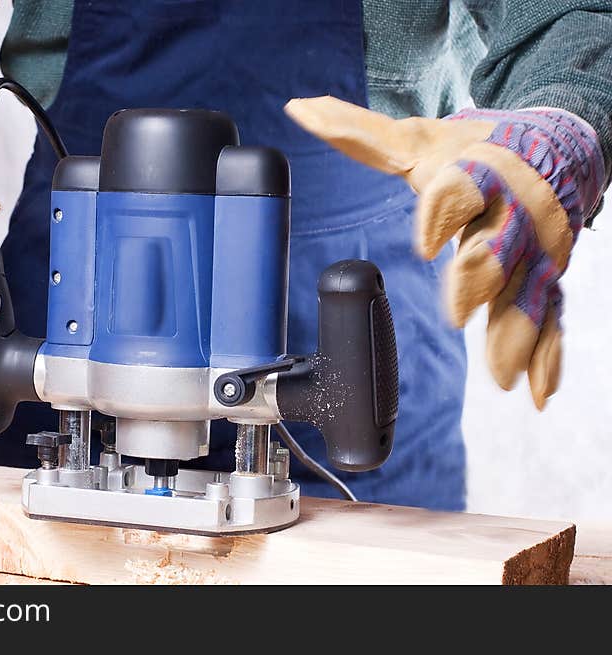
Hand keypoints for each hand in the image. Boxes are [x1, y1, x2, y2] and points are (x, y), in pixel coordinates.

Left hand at [285, 98, 604, 408]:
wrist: (556, 147)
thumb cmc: (474, 149)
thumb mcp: (417, 138)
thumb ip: (357, 133)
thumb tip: (298, 109)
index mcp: (476, 176)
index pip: (461, 192)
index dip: (443, 214)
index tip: (424, 244)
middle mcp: (512, 214)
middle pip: (500, 248)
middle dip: (482, 280)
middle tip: (461, 313)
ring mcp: (536, 251)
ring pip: (529, 294)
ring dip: (517, 335)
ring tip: (501, 375)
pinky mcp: (548, 278)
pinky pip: (552, 321)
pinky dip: (548, 358)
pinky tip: (538, 393)